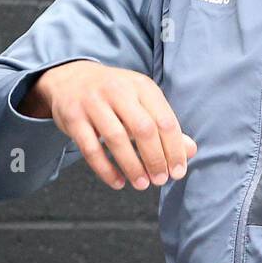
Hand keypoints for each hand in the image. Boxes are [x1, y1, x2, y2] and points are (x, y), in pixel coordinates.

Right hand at [20, 60, 195, 190]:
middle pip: (143, 129)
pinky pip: (90, 148)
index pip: (165, 120)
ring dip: (132, 166)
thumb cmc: (115, 94)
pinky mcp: (73, 118)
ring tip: (142, 184)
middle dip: (155, 159)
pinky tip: (118, 182)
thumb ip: (165, 125)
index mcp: (141, 86)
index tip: (178, 171)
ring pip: (116, 138)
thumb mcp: (142, 100)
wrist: (70, 78)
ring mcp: (93, 103)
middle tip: (161, 180)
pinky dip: (105, 169)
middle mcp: (118, 91)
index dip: (174, 149)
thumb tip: (191, 150)